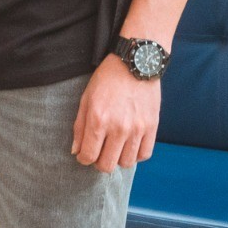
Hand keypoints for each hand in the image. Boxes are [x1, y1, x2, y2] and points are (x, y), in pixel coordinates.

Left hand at [71, 54, 159, 173]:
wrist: (135, 62)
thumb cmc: (108, 78)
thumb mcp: (86, 98)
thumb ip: (79, 126)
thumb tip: (76, 151)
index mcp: (98, 120)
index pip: (88, 156)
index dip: (83, 158)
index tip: (84, 154)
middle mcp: (118, 127)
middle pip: (106, 165)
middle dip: (99, 162)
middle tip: (99, 151)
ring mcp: (137, 128)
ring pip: (126, 163)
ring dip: (118, 159)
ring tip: (115, 147)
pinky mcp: (152, 126)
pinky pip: (144, 154)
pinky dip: (135, 154)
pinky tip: (129, 144)